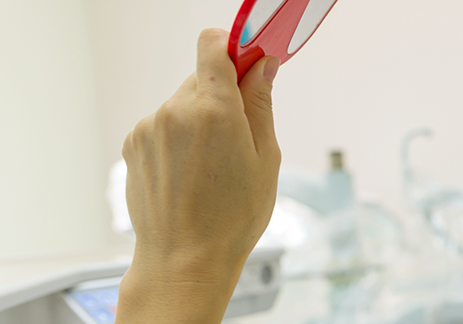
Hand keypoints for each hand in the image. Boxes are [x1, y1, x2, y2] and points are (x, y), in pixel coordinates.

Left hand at [116, 28, 280, 323]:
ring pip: (183, 101)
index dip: (235, 46)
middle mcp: (174, 111)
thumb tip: (263, 66)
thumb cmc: (231, 218)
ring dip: (201, 118)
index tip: (250, 59)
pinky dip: (180, 136)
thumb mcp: (266, 158)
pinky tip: (192, 170)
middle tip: (241, 132)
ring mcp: (149, 127)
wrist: (184, 258)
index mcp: (214, 110)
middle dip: (225, 94)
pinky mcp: (133, 143)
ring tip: (214, 163)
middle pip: (203, 76)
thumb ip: (261, 104)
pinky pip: (164, 123)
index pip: (214, 44)